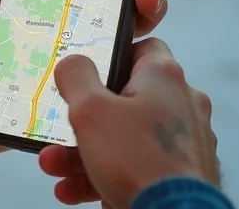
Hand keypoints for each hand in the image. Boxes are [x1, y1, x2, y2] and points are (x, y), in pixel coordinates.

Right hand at [39, 39, 218, 207]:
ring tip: (55, 166)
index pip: (143, 49)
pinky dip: (103, 175)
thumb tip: (73, 62)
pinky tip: (73, 189)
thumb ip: (76, 77)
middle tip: (59, 131)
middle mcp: (181, 105)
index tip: (88, 71)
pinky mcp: (180, 174)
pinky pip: (135, 167)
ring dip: (83, 152)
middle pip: (124, 101)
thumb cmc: (139, 162)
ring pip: (125, 139)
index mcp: (164, 77)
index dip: (113, 56)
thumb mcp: (90, 110)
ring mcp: (182, 142)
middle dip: (82, 121)